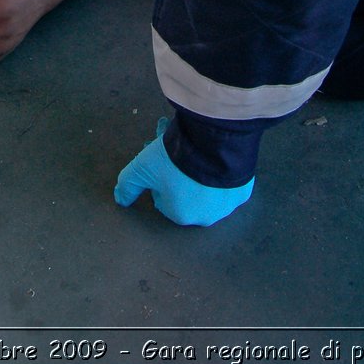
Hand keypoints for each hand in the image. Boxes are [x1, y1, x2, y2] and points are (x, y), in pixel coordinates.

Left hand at [114, 119, 254, 225]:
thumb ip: (128, 184)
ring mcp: (227, 207)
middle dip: (181, 180)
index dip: (161, 178)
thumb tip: (119, 200)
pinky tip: (217, 160)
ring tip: (199, 154)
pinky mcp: (243, 193)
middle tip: (181, 156)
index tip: (164, 163)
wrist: (214, 145)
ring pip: (209, 194)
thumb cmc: (175, 160)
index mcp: (180, 216)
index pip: (163, 199)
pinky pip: (229, 186)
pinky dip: (223, 177)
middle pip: (186, 197)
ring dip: (202, 179)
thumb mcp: (142, 167)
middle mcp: (205, 219)